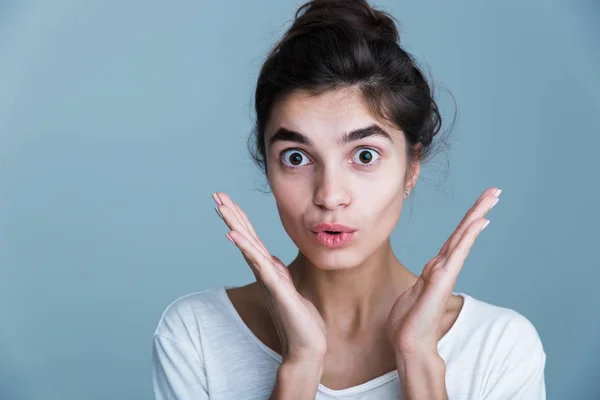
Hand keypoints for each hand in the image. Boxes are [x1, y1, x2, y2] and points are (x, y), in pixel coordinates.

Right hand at [212, 192, 327, 364]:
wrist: (307, 348)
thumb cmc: (301, 321)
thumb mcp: (290, 289)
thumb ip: (278, 273)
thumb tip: (271, 259)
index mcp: (269, 270)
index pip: (252, 239)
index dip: (240, 218)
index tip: (227, 200)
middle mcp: (265, 272)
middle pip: (245, 237)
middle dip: (231, 215)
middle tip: (216, 195)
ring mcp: (268, 279)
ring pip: (248, 246)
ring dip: (234, 224)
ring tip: (220, 206)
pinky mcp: (276, 288)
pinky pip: (259, 264)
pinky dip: (245, 248)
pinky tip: (232, 234)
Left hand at [387, 187, 501, 356]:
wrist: (408, 344)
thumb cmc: (408, 324)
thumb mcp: (412, 296)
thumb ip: (421, 284)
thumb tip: (425, 280)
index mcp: (435, 269)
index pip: (454, 240)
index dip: (467, 222)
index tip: (481, 206)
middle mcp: (442, 267)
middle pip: (462, 233)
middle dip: (478, 211)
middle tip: (495, 192)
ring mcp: (444, 272)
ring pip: (462, 237)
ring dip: (477, 215)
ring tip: (492, 197)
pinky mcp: (442, 279)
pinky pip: (457, 252)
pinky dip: (468, 236)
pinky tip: (479, 222)